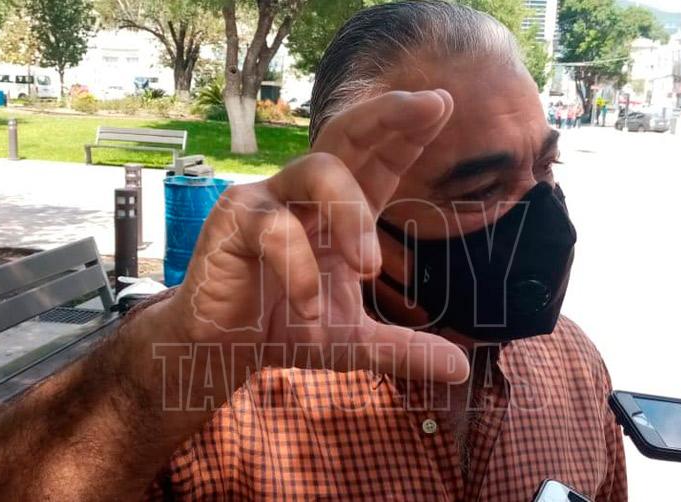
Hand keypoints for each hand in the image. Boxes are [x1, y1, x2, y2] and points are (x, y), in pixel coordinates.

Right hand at [166, 89, 469, 387]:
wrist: (220, 351)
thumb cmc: (285, 326)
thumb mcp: (354, 342)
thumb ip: (404, 350)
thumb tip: (460, 370)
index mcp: (339, 210)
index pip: (378, 159)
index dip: (407, 131)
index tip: (443, 104)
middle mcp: (306, 194)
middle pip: (348, 135)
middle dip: (390, 116)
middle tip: (431, 105)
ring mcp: (269, 200)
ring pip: (317, 169)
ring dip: (351, 214)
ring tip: (368, 267)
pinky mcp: (234, 222)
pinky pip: (274, 229)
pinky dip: (297, 269)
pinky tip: (308, 309)